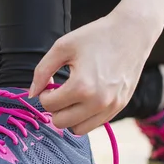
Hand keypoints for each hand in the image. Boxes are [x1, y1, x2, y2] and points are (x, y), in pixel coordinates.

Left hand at [30, 9, 157, 134]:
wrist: (132, 33)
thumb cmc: (95, 36)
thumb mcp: (62, 47)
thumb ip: (42, 71)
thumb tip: (32, 93)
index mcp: (82, 86)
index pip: (49, 105)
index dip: (45, 93)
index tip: (51, 82)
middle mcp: (98, 102)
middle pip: (61, 123)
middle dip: (55, 108)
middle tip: (59, 91)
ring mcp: (111, 107)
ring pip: (78, 130)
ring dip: (69, 117)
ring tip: (72, 98)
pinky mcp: (120, 107)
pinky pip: (95, 125)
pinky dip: (85, 117)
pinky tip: (86, 99)